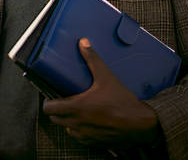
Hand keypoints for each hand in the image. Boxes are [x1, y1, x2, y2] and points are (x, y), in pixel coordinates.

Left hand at [42, 38, 160, 149]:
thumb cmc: (122, 101)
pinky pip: (79, 137)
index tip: (53, 96)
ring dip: (68, 121)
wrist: (139, 124)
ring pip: (67, 129)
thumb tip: (83, 44)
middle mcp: (77, 124)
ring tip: (78, 110)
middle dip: (58, 110)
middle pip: (55, 119)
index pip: (49, 109)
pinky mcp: (93, 143)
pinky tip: (90, 120)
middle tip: (66, 100)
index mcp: (77, 107)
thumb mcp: (106, 76)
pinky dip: (80, 129)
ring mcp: (85, 135)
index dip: (48, 102)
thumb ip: (92, 59)